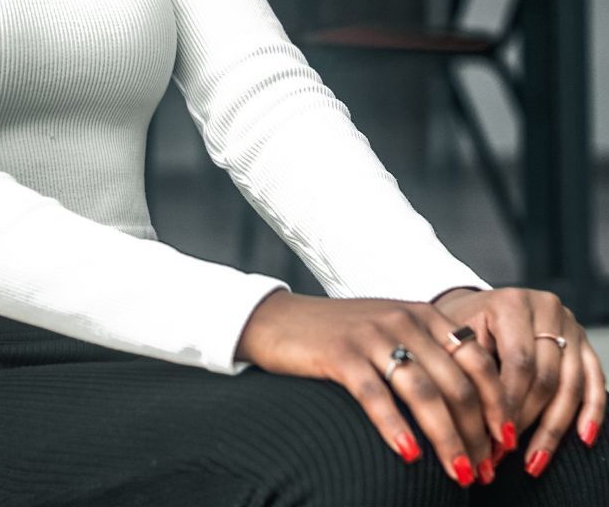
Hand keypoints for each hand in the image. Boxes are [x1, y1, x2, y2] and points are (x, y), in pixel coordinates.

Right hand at [235, 290, 509, 486]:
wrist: (281, 321)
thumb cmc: (343, 337)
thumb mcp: (393, 334)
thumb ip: (430, 355)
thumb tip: (476, 410)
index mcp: (423, 314)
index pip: (478, 359)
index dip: (499, 403)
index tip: (508, 443)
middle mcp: (403, 319)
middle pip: (457, 382)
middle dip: (478, 433)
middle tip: (485, 472)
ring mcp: (372, 335)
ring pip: (424, 393)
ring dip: (448, 439)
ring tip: (461, 475)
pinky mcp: (340, 353)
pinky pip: (376, 395)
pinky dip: (396, 427)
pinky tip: (408, 455)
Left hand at [430, 286, 606, 476]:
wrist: (477, 307)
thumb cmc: (463, 326)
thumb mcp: (459, 336)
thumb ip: (471, 371)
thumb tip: (481, 427)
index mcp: (512, 302)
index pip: (519, 362)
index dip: (510, 402)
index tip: (497, 437)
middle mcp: (546, 308)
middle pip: (546, 376)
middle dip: (527, 419)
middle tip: (508, 452)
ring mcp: (569, 324)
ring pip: (571, 384)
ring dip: (554, 427)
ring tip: (535, 459)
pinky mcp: (583, 341)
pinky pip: (594, 380)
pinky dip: (592, 411)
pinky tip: (583, 438)